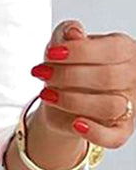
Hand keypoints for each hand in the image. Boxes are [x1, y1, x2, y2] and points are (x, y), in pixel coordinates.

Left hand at [31, 19, 135, 149]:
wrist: (62, 96)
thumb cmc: (68, 65)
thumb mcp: (63, 44)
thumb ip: (67, 34)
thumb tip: (74, 32)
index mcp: (125, 50)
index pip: (110, 50)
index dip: (78, 52)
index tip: (51, 54)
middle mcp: (133, 76)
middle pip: (107, 78)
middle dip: (68, 76)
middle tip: (42, 74)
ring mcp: (130, 104)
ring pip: (109, 106)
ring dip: (73, 101)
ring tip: (47, 94)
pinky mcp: (120, 129)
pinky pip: (114, 137)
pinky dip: (95, 133)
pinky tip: (75, 124)